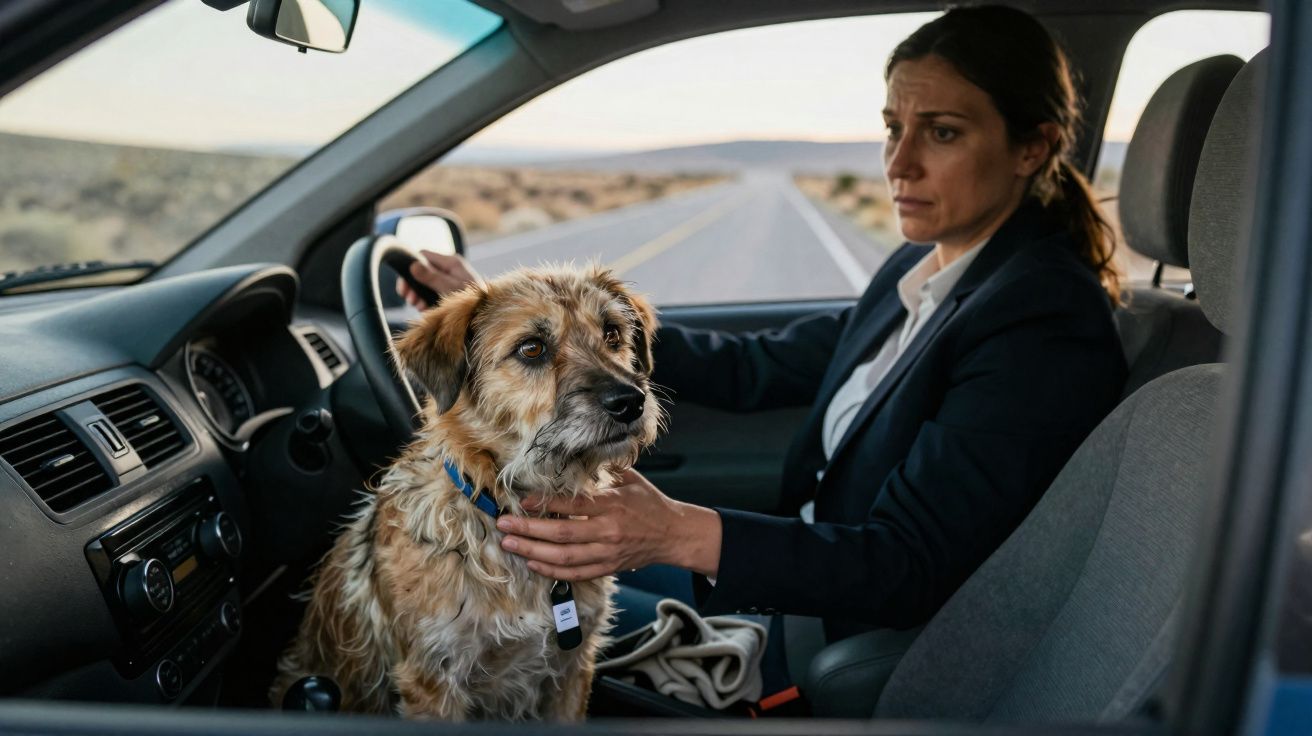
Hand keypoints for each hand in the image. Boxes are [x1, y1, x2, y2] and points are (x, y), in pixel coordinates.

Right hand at [395, 250, 478, 308]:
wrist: (487, 317)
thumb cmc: (472, 301)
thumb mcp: (449, 289)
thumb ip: (432, 277)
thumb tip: (412, 265)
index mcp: (451, 262)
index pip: (422, 255)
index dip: (410, 267)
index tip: (405, 286)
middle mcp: (449, 268)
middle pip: (421, 269)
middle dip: (413, 285)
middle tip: (410, 300)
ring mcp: (449, 279)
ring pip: (425, 283)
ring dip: (418, 294)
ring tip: (418, 306)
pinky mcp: (449, 291)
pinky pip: (432, 293)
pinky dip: (426, 300)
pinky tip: (426, 310)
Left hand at [495, 468, 722, 581]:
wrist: (672, 534)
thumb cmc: (649, 502)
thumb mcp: (630, 478)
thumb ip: (602, 470)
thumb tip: (574, 455)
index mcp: (613, 504)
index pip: (573, 506)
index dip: (545, 504)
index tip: (523, 500)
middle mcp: (608, 531)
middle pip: (561, 534)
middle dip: (528, 530)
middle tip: (503, 525)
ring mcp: (607, 553)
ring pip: (563, 557)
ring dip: (532, 552)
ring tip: (509, 544)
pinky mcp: (607, 567)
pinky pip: (575, 573)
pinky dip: (551, 571)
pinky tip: (532, 563)